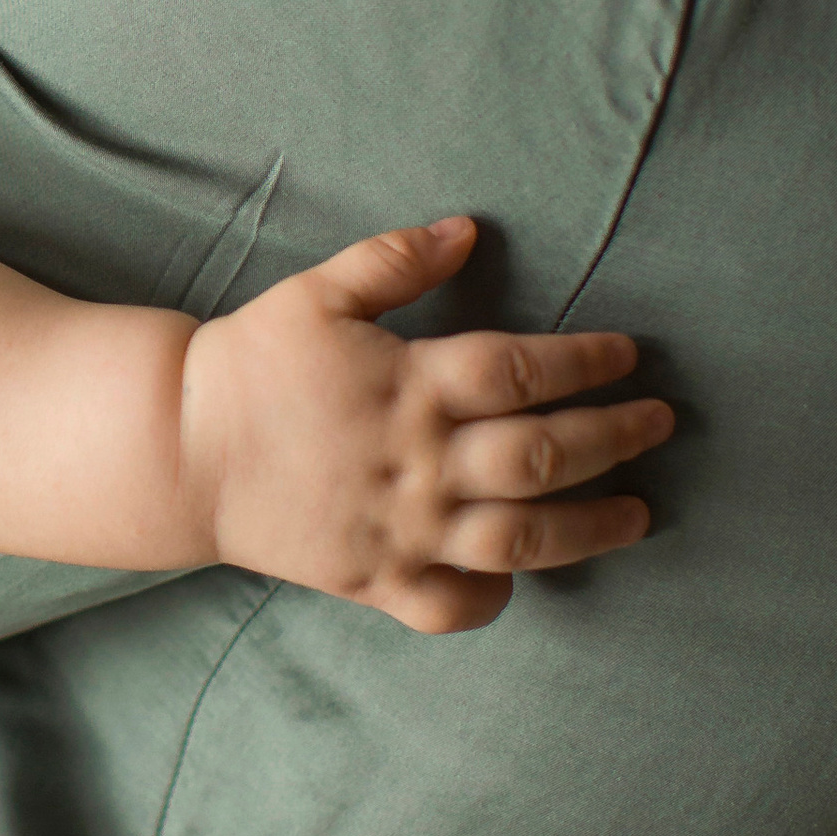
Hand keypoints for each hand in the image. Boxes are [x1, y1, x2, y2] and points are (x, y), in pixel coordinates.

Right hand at [175, 217, 669, 635]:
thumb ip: (396, 260)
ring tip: (637, 515)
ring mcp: (401, 527)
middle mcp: (418, 461)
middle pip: (542, 453)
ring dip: (590, 527)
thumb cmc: (250, 364)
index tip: (627, 355)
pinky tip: (524, 579)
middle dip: (615, 438)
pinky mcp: (374, 580)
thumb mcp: (318, 291)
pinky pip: (451, 605)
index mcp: (410, 384)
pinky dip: (494, 598)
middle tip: (658, 424)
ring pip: (519, 537)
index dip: (585, 360)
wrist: (178, 449)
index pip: (523, 369)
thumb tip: (468, 229)